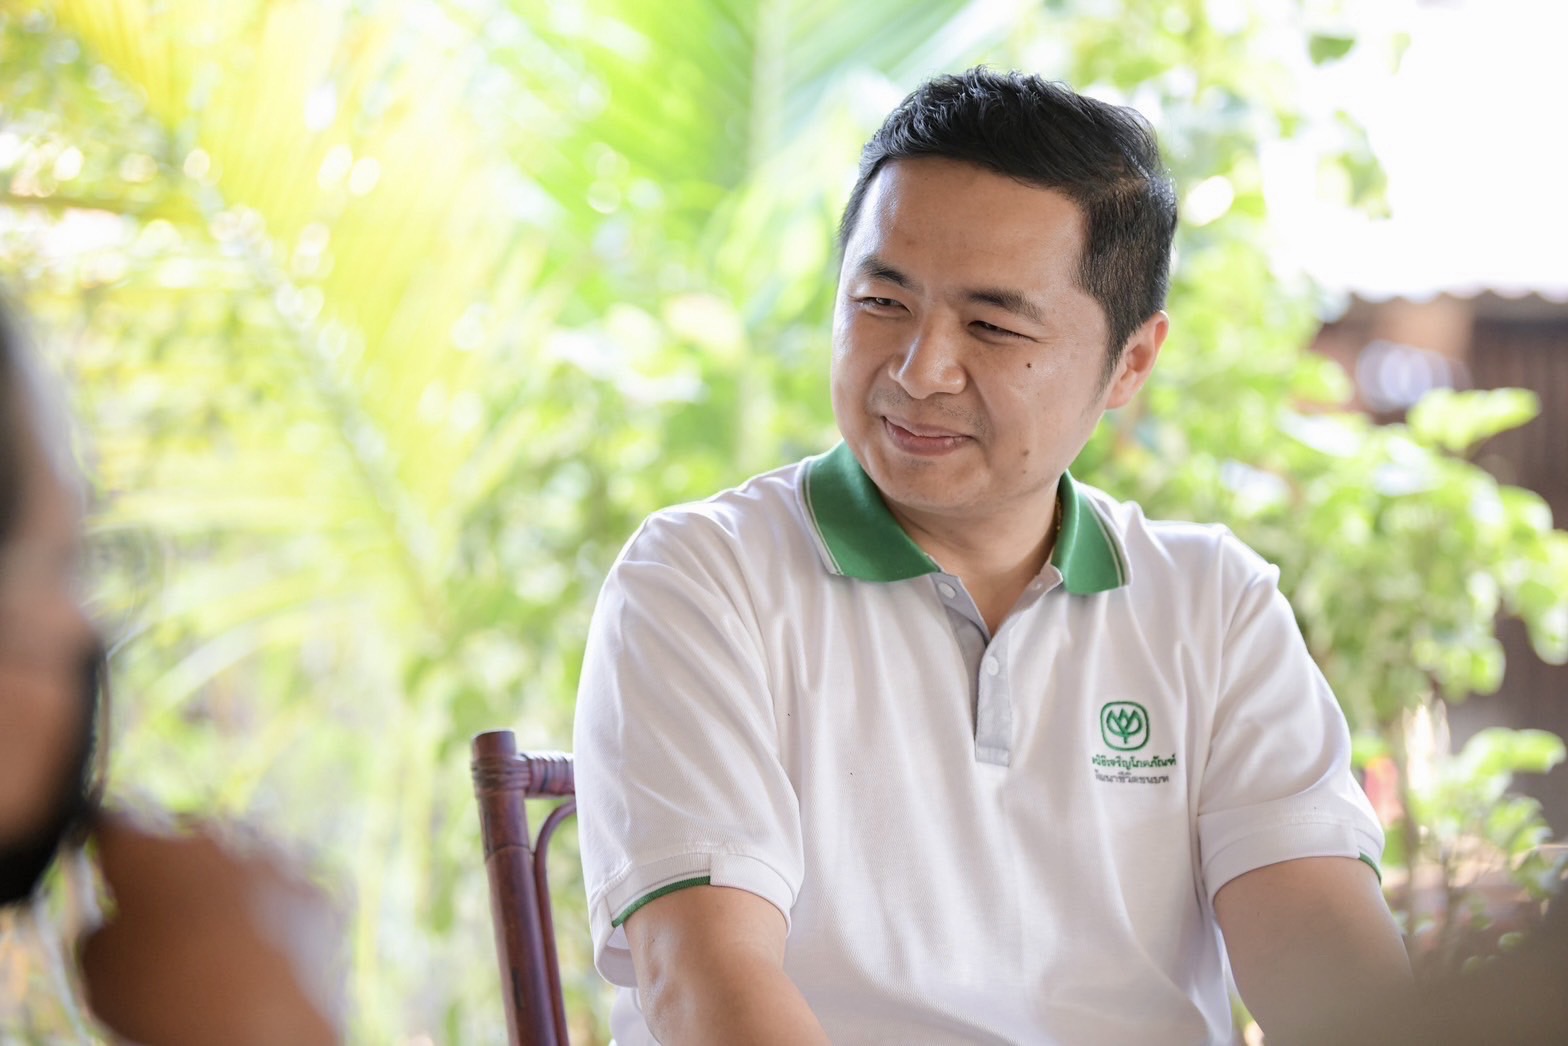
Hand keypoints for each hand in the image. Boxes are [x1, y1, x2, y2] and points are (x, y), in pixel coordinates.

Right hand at [78, 810, 344, 1044]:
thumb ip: (104, 933)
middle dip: (180, 875)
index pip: (115, 827)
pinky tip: (269, 961)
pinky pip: (293, 899)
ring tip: (223, 955)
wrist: (259, 1026)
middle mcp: (214, 841)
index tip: (112, 859)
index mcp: (146, 851)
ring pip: (247, 869)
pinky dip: (283, 922)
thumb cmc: (164, 1001)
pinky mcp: (320, 892)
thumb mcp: (99, 975)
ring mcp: (274, 862)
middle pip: (189, 847)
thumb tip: (119, 928)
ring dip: (235, 897)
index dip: (111, 846)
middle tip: (172, 926)